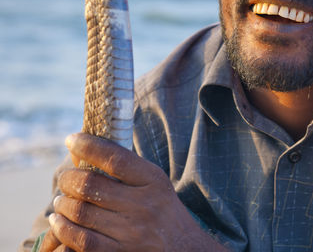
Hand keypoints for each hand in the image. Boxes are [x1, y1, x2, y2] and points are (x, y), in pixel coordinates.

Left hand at [41, 132, 226, 251]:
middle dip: (69, 179)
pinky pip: (82, 241)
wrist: (184, 249)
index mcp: (153, 180)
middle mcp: (143, 205)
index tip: (71, 139)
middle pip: (91, 185)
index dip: (88, 146)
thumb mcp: (154, 183)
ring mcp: (132, 233)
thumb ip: (125, 168)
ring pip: (81, 213)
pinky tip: (59, 222)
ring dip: (63, 204)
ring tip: (61, 200)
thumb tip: (83, 151)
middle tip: (65, 178)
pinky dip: (64, 229)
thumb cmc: (163, 210)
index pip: (115, 158)